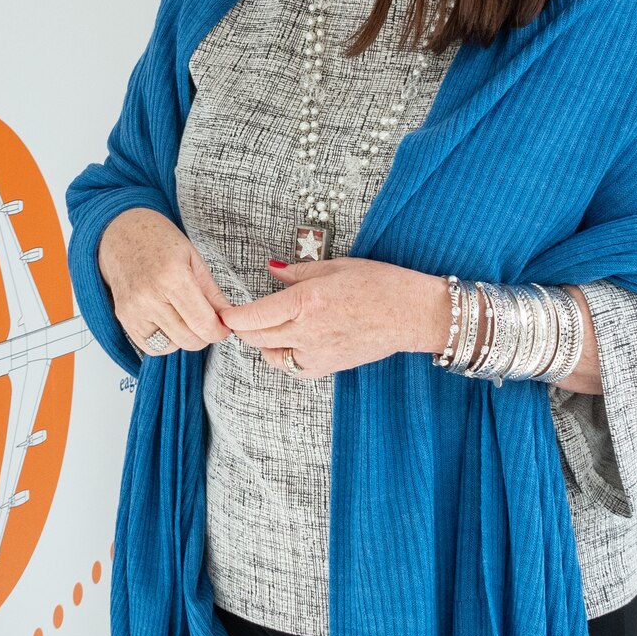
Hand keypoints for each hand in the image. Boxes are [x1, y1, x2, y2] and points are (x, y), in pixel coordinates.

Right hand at [97, 208, 230, 354]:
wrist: (120, 233)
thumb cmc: (157, 239)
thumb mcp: (193, 258)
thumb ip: (213, 293)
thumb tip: (230, 318)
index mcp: (171, 277)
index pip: (203, 324)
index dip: (220, 331)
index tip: (223, 326)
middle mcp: (149, 297)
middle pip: (189, 339)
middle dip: (204, 335)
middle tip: (206, 320)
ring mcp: (133, 310)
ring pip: (171, 346)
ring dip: (184, 338)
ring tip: (184, 316)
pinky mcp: (123, 318)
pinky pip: (151, 347)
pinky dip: (164, 341)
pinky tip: (167, 321)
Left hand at [222, 258, 448, 378]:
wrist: (414, 314)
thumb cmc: (380, 284)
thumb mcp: (335, 267)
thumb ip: (296, 272)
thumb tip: (270, 270)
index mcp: (306, 301)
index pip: (253, 316)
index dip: (231, 317)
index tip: (222, 312)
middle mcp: (308, 330)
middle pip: (256, 338)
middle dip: (240, 330)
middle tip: (234, 319)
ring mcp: (319, 353)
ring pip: (272, 355)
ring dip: (261, 343)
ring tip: (263, 328)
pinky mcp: (330, 367)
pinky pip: (294, 368)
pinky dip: (284, 357)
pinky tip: (288, 343)